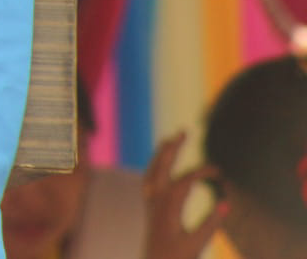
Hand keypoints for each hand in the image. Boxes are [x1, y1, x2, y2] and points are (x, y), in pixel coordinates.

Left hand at [140, 130, 225, 258]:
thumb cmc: (177, 257)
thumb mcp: (196, 243)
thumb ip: (210, 224)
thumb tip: (226, 204)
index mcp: (167, 209)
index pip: (183, 181)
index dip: (200, 173)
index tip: (219, 172)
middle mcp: (155, 202)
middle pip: (161, 167)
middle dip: (171, 148)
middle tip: (183, 131)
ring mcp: (150, 203)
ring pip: (152, 171)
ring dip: (162, 154)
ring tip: (171, 139)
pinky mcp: (149, 207)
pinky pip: (149, 179)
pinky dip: (156, 167)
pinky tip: (162, 162)